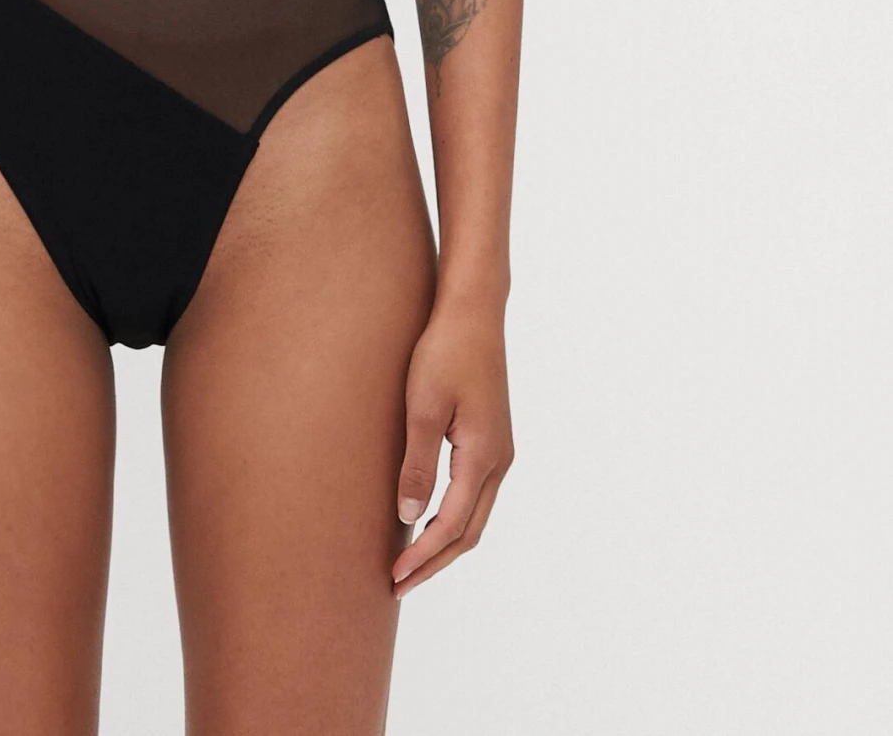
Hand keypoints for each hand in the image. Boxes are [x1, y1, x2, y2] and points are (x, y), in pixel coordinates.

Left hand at [392, 300, 513, 597]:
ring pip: (474, 515)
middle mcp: (499, 461)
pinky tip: (426, 517)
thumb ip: (417, 465)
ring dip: (444, 542)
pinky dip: (452, 517)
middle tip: (398, 583)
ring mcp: (499, 450)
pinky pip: (475, 493)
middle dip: (435, 561)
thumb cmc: (444, 352)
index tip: (394, 576)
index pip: (452, 525)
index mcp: (483, 457)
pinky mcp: (491, 438)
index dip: (423, 556)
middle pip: (469, 531)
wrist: (472, 311)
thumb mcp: (422, 408)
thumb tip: (409, 517)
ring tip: (410, 560)